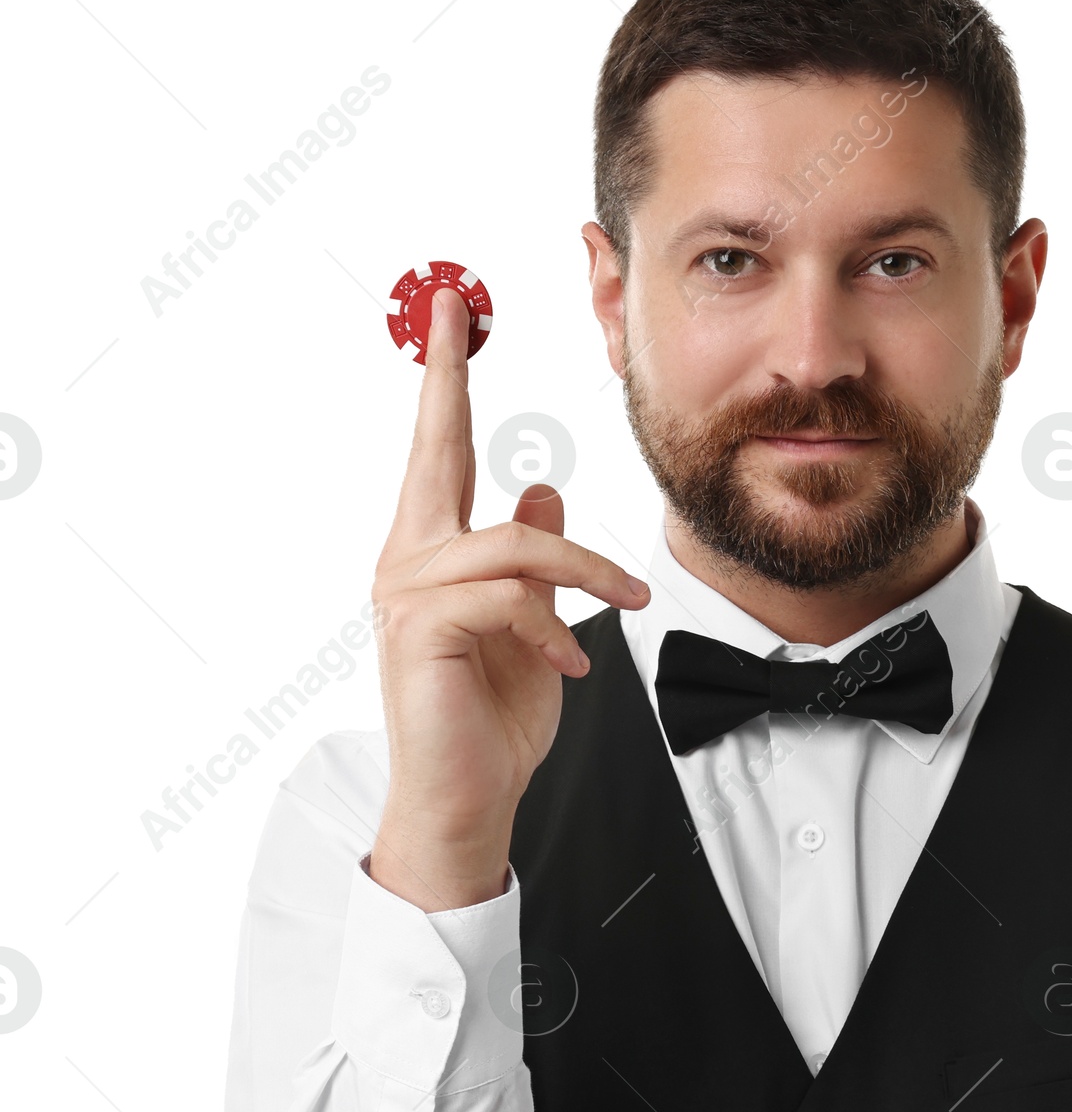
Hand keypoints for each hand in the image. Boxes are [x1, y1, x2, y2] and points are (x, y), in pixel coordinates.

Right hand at [369, 287, 648, 909]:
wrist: (466, 803)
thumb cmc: (494, 720)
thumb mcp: (532, 626)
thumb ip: (530, 560)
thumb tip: (539, 490)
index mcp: (430, 553)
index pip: (439, 452)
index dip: (445, 381)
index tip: (453, 314)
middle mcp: (405, 562)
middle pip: (438, 452)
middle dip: (448, 377)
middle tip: (458, 308)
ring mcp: (405, 595)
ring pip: (513, 540)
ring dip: (586, 570)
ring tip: (626, 603)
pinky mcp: (423, 633)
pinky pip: (510, 597)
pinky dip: (554, 626)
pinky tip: (571, 667)